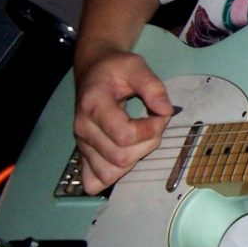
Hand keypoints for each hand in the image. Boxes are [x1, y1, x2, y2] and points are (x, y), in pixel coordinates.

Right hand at [73, 48, 171, 193]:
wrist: (93, 72)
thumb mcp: (136, 66)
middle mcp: (83, 128)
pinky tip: (124, 157)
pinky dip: (112, 176)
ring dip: (134, 161)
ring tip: (140, 139)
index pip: (125, 136)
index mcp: (93, 105)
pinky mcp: (82, 154)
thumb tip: (166, 111)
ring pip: (109, 173)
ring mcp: (81, 144)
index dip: (150, 129)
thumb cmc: (115, 69)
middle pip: (120, 158)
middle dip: (147, 144)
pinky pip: (94, 181)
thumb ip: (153, 86)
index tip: (160, 115)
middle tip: (153, 124)